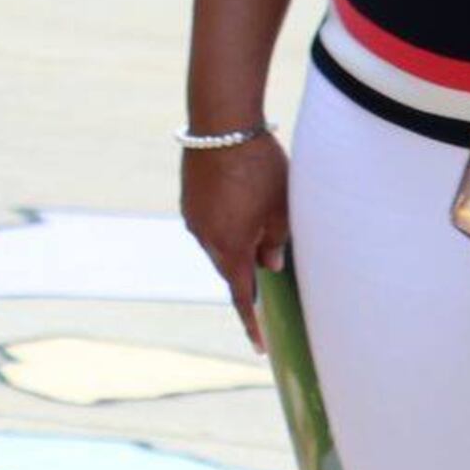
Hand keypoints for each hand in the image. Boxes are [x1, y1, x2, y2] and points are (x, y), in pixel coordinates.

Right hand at [179, 135, 290, 349]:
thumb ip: (275, 242)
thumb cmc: (260, 168)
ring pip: (219, 243)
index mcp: (229, 247)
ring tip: (261, 214)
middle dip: (249, 271)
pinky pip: (209, 222)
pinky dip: (227, 222)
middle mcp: (204, 237)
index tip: (261, 345)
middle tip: (274, 263)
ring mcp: (192, 217)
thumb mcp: (281, 209)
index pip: (242, 295)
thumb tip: (269, 265)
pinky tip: (241, 199)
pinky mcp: (188, 198)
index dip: (253, 322)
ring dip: (238, 240)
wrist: (221, 124)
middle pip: (229, 267)